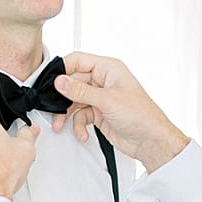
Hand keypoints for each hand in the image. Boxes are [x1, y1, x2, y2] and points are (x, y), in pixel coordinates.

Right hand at [50, 52, 188, 172]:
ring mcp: (101, 98)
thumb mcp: (107, 100)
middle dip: (63, 97)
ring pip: (75, 101)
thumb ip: (80, 91)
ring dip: (67, 114)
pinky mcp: (99, 113)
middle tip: (53, 107)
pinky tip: (83, 133)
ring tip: (61, 124)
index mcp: (109, 69)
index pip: (79, 60)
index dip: (63, 68)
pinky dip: (79, 125)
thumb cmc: (141, 115)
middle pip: (73, 83)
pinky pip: (81, 116)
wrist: (151, 141)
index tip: (50, 80)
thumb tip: (60, 81)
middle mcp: (104, 81)